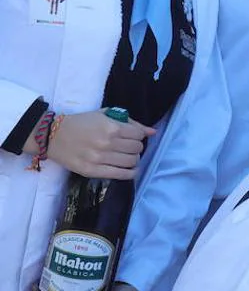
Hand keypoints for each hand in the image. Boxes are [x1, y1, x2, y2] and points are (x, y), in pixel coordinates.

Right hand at [38, 110, 154, 178]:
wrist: (53, 135)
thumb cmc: (82, 123)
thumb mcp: (106, 115)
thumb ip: (131, 122)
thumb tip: (152, 132)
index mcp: (112, 127)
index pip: (139, 136)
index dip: (139, 136)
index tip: (133, 137)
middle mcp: (107, 143)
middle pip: (137, 149)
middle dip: (136, 148)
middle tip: (129, 147)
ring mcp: (100, 158)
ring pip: (131, 162)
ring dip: (134, 160)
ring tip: (127, 157)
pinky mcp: (92, 171)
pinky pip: (121, 175)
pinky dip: (130, 173)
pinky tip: (130, 170)